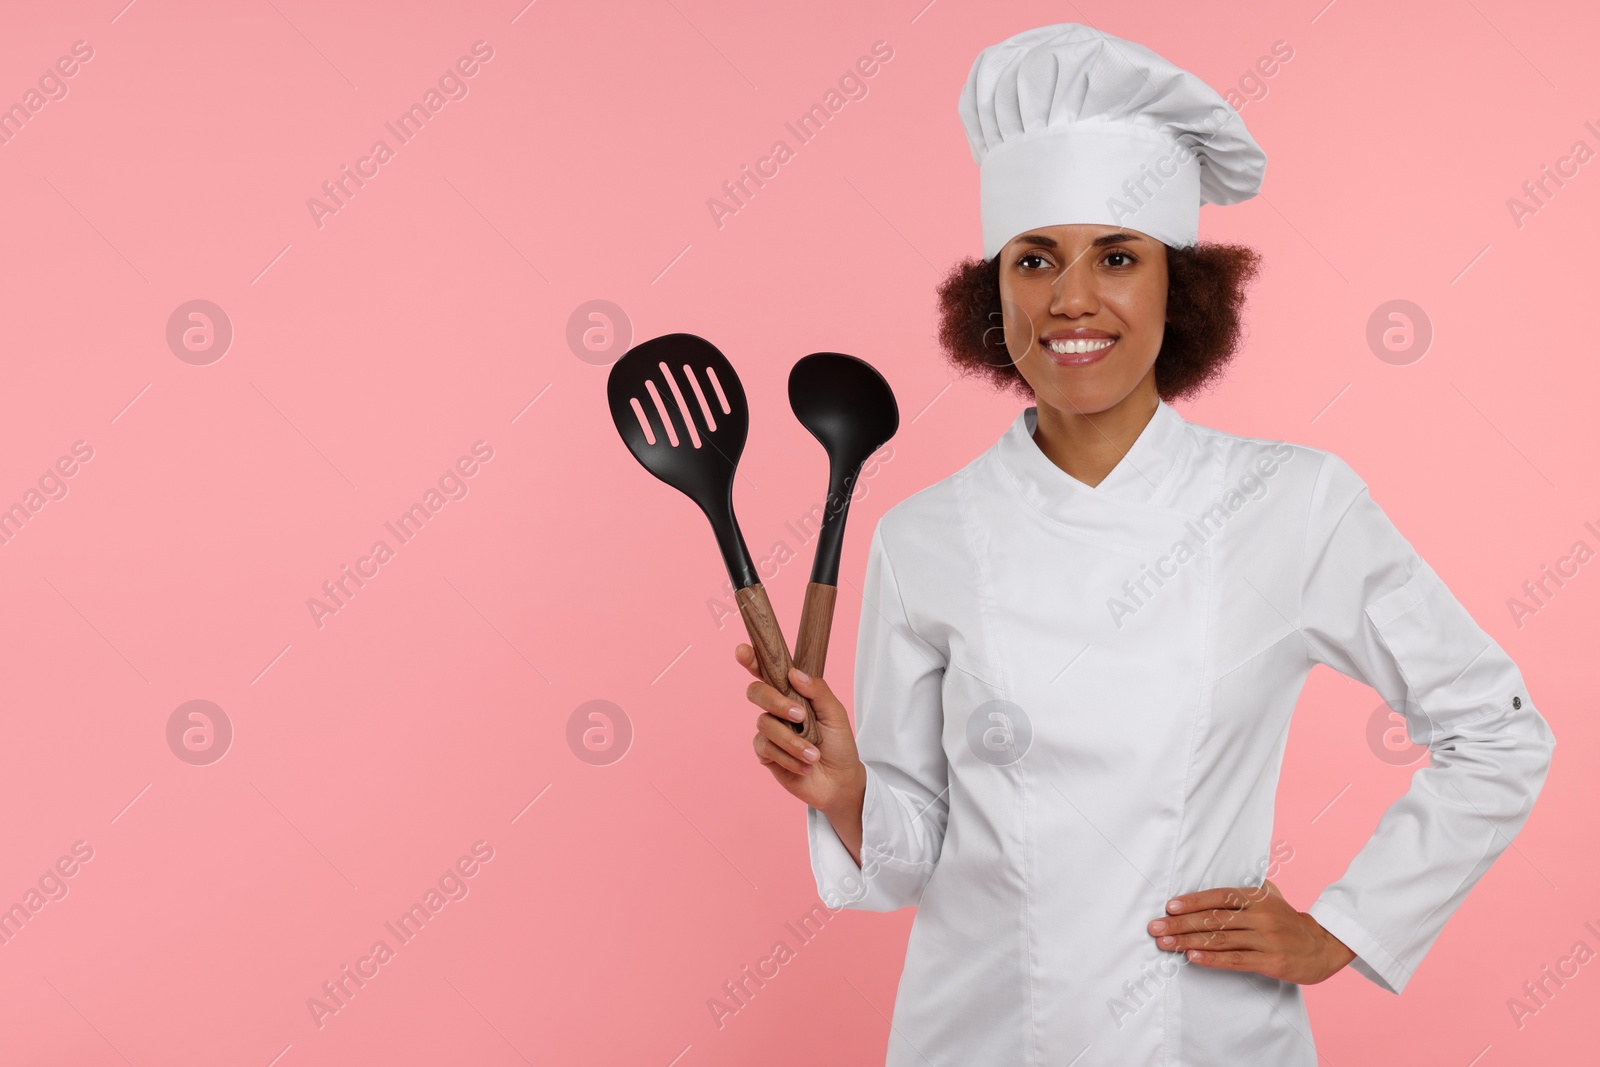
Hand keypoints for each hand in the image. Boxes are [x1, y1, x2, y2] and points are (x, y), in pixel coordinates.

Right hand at [734, 643, 865, 830]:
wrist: (840, 781)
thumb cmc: (838, 744)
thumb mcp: (835, 713)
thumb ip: (817, 690)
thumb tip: (794, 673)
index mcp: (792, 693)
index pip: (767, 672)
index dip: (751, 659)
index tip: (743, 651)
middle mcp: (776, 709)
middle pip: (756, 692)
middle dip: (775, 701)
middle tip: (799, 716)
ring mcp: (769, 732)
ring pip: (765, 724)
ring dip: (793, 741)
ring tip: (814, 755)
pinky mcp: (766, 755)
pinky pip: (766, 748)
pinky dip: (789, 757)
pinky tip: (804, 766)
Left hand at [1146, 879, 1356, 984]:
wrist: (1322, 946)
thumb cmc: (1288, 920)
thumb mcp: (1271, 896)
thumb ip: (1245, 889)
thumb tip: (1213, 883)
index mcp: (1257, 897)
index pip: (1219, 897)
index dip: (1193, 901)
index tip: (1169, 907)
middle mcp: (1260, 916)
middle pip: (1214, 919)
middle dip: (1180, 924)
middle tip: (1155, 927)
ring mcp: (1266, 939)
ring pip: (1220, 940)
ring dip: (1188, 942)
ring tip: (1165, 943)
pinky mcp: (1270, 962)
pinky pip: (1235, 960)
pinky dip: (1211, 958)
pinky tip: (1192, 957)